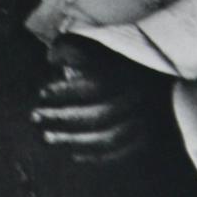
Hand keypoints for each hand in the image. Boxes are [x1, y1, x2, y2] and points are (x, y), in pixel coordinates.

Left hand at [31, 36, 168, 163]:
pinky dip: (96, 156)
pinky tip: (74, 153)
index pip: (94, 86)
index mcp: (131, 72)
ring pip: (109, 138)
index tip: (42, 91)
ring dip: (74, 141)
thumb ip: (75, 44)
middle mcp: (140, 97)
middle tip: (35, 116)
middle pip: (98, 115)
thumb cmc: (121, 52)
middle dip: (62, 118)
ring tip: (48, 137)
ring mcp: (147, 118)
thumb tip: (51, 59)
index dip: (65, 91)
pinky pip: (122, 152)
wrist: (161, 64)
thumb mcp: (99, 40)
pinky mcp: (150, 133)